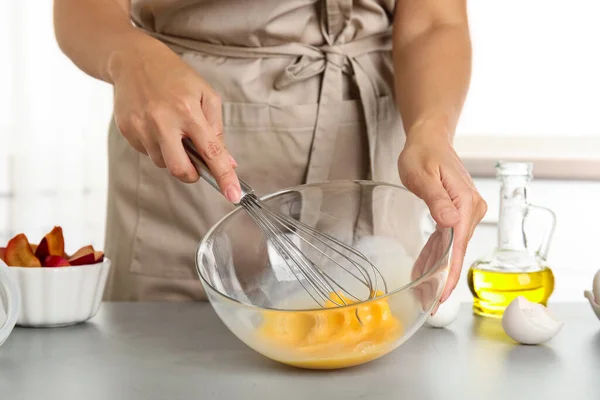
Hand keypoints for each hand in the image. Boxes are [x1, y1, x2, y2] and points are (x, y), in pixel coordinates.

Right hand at [109, 40, 240, 202]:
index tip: (233, 196)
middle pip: (180, 169)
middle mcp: (163, 121)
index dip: (224, 176)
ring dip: (173, 155)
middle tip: (196, 165)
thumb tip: (228, 161)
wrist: (133, 59)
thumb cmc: (175, 77)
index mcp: (188, 111)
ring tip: (171, 129)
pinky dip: (157, 146)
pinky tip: (156, 125)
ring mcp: (142, 127)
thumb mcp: (206, 95)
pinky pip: (147, 153)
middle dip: (192, 175)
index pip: (210, 152)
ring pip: (162, 163)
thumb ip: (217, 130)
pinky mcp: (127, 130)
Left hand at [398, 133, 486, 304]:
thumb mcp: (422, 174)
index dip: (451, 273)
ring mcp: (467, 212)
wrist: (430, 139)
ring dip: (438, 268)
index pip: (459, 245)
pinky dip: (436, 254)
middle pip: (457, 251)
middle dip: (443, 278)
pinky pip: (448, 239)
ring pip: (452, 248)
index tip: (443, 295)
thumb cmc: (423, 153)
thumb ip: (435, 198)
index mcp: (465, 202)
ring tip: (423, 291)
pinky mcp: (459, 212)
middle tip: (427, 302)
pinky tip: (425, 267)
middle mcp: (471, 210)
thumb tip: (450, 222)